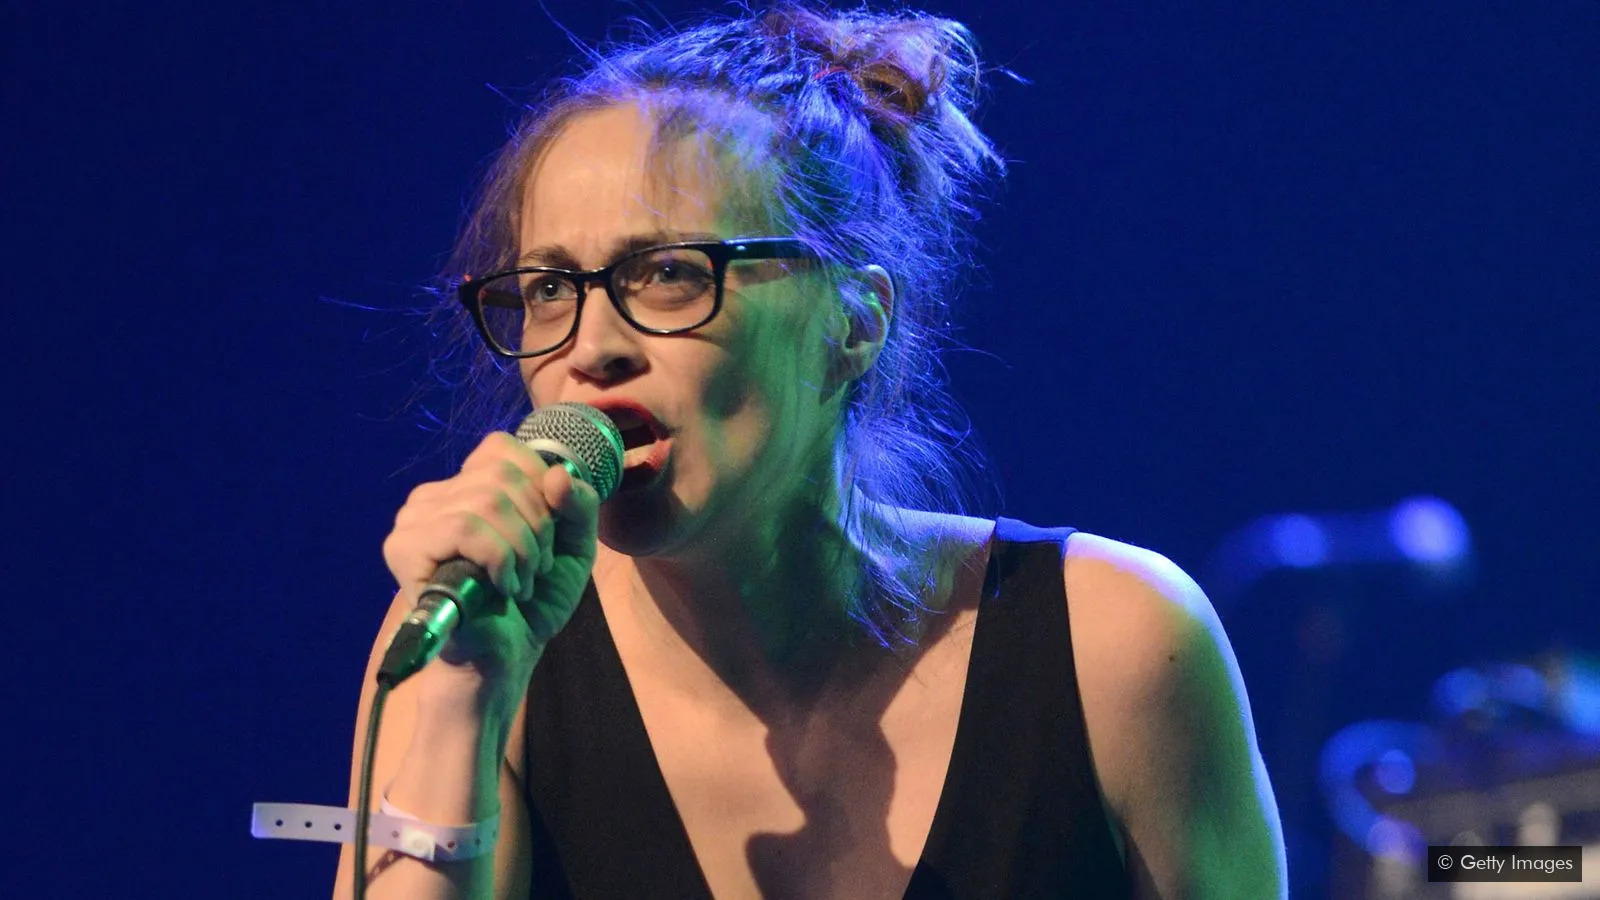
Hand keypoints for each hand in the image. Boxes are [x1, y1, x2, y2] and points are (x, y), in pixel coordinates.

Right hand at [381, 431, 599, 688]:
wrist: (504, 659)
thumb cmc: (531, 602)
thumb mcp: (572, 546)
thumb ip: (577, 504)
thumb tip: (557, 474)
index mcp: (466, 487)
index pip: (504, 449)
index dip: (540, 487)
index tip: (548, 534)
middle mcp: (433, 496)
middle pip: (502, 473)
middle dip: (538, 524)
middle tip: (536, 568)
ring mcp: (414, 520)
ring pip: (486, 500)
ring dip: (522, 548)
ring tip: (520, 583)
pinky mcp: (405, 550)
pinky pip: (465, 528)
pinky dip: (500, 559)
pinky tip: (503, 589)